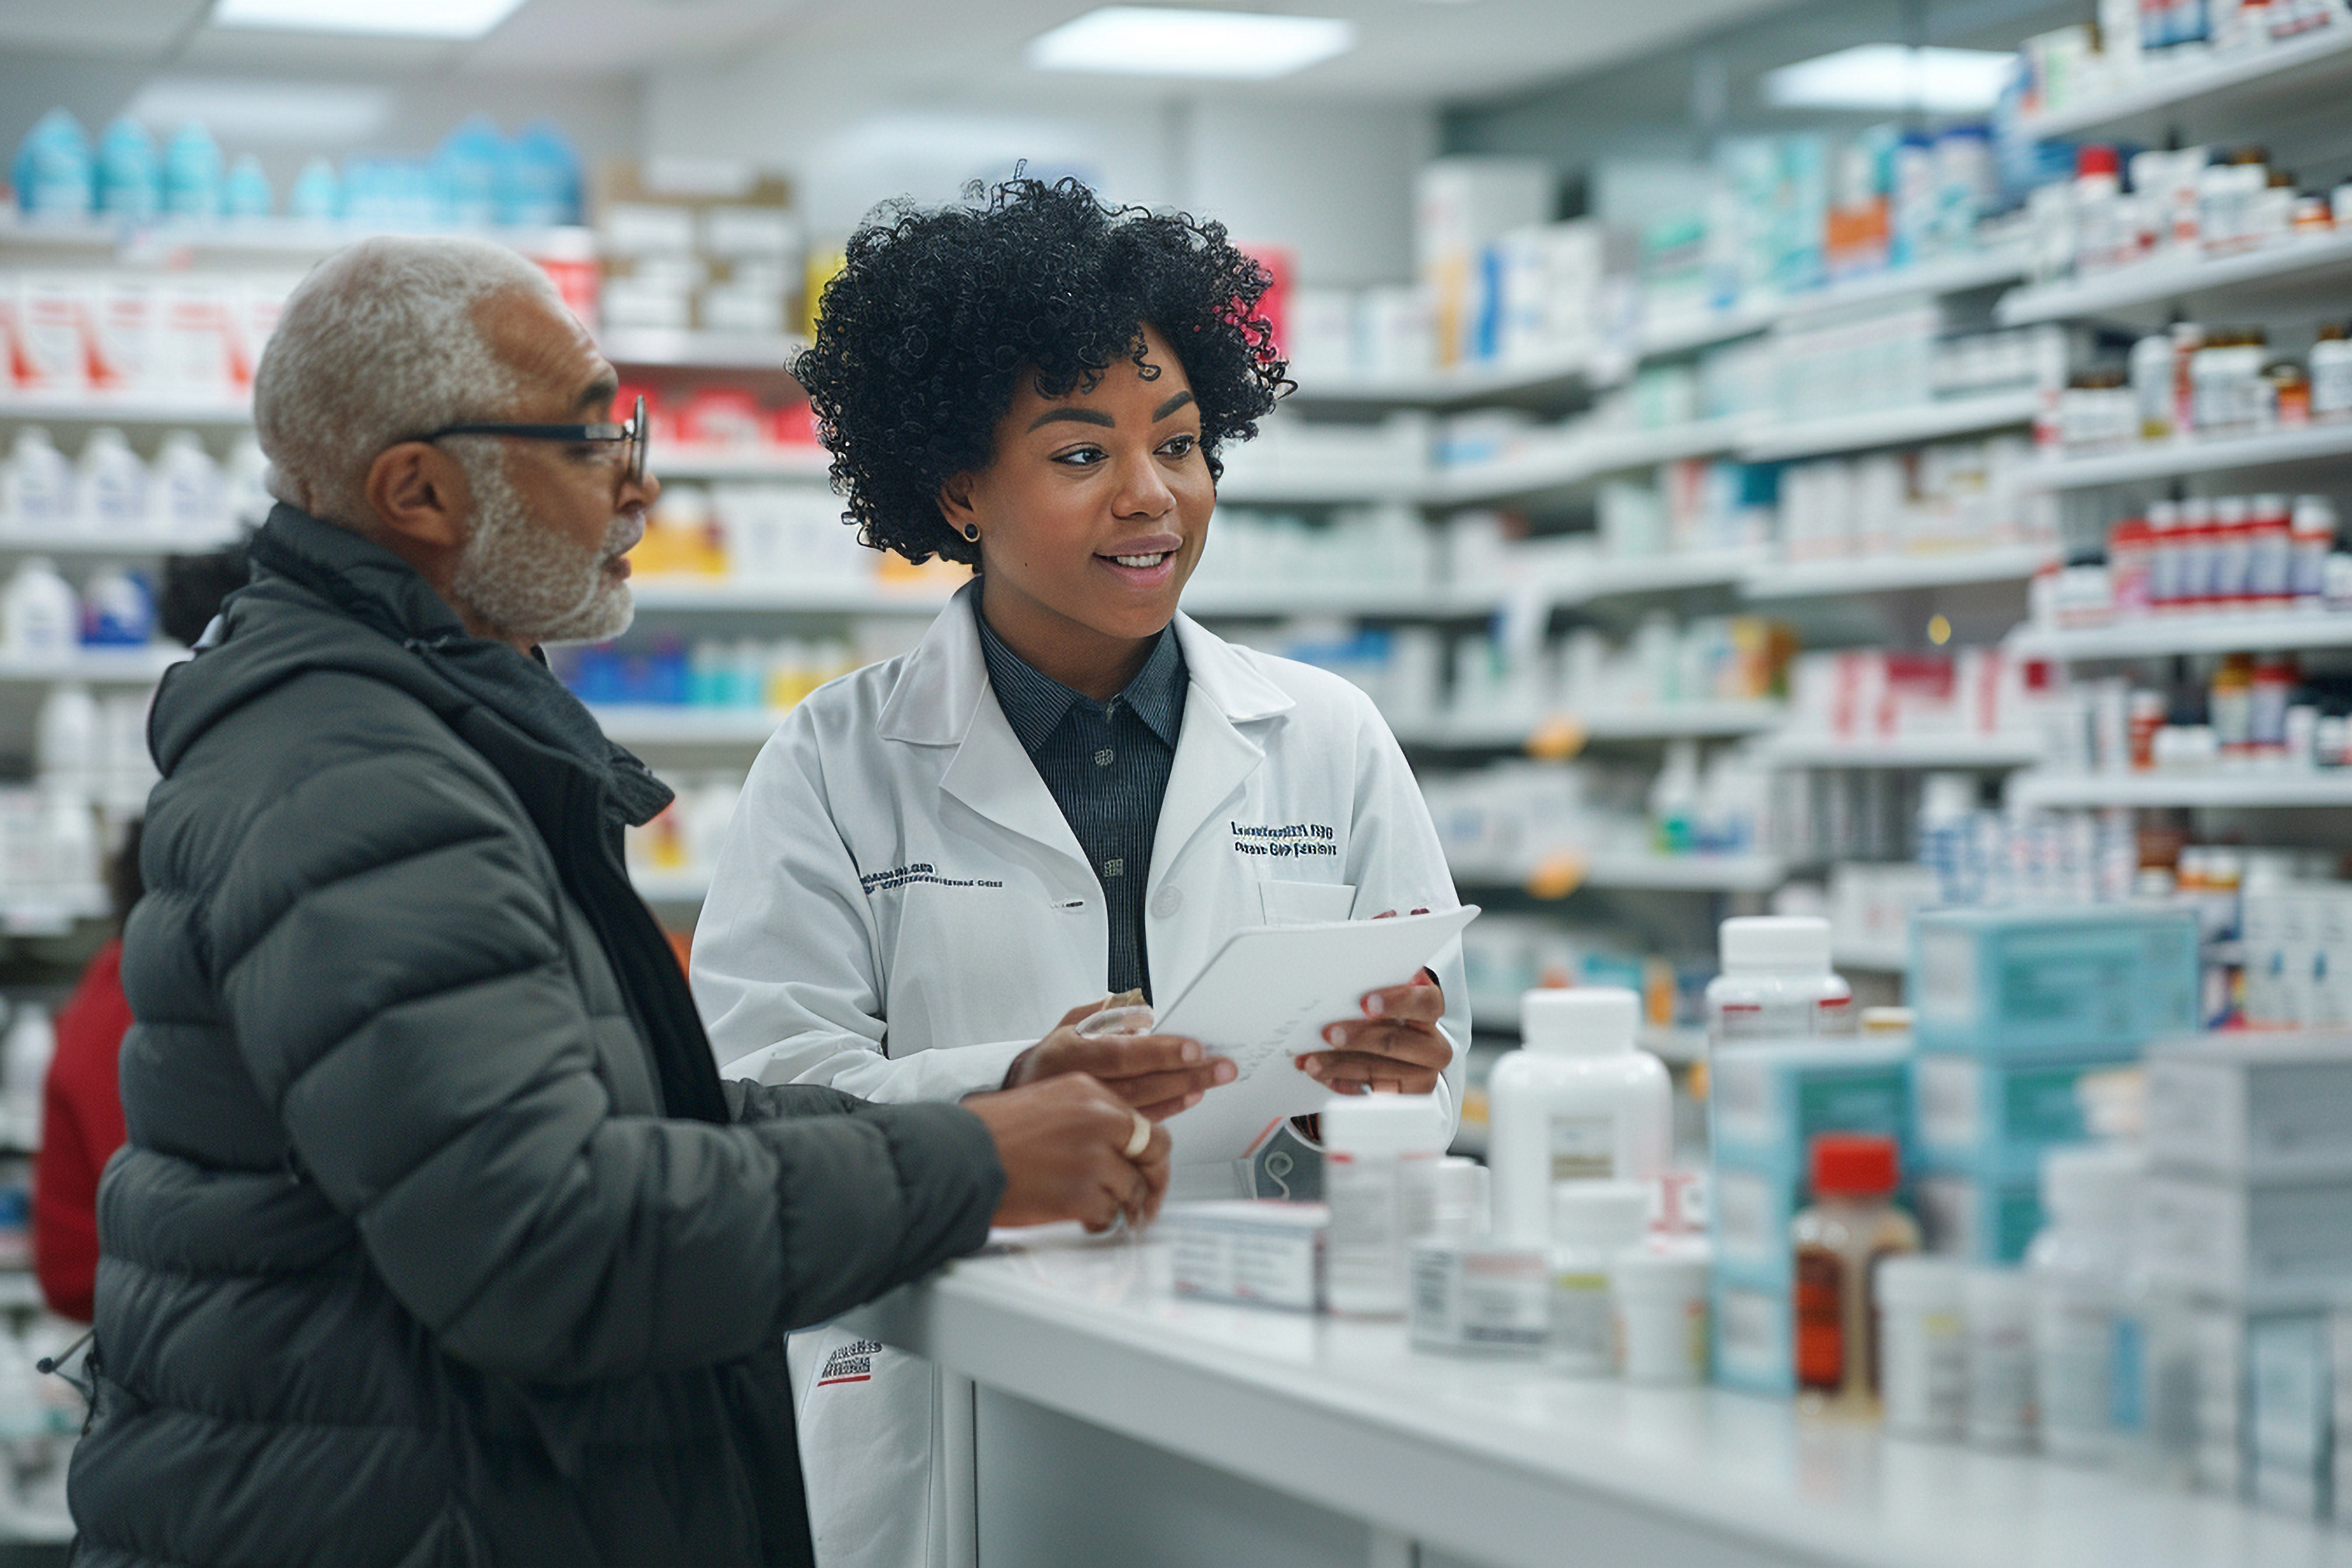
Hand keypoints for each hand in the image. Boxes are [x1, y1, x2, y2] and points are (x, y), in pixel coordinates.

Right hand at [963, 1073, 1170, 1231]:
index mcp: (1088, 1092)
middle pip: (1154, 1151)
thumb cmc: (987, 1134)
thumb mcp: (1044, 1102)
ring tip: (1098, 1211)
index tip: (1150, 1167)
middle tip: (1146, 1201)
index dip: (1150, 1152)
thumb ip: (1084, 1118)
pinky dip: (1099, 1222)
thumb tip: (1111, 1145)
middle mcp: (1098, 1119)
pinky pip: (1110, 1214)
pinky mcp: (1083, 1193)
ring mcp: (1094, 1157)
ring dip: (1119, 1206)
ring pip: (1132, 1189)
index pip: (1142, 1122)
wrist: (959, 1157)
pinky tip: (1081, 1219)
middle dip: (1154, 1181)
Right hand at [1001, 997, 1233, 1119]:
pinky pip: (1139, 1125)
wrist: (1021, 1103)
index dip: (1159, 1052)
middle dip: (1186, 1075)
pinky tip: (1188, 1099)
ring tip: (1210, 1082)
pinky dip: (1167, 1111)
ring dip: (1181, 1094)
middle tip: (1221, 1068)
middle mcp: (1078, 1087)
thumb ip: (1104, 1014)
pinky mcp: (1097, 1135)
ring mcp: (1088, 1116)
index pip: (1121, 1053)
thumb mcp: (1068, 1025)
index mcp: (1069, 1054)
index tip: (1193, 1049)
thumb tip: (1141, 1014)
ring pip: (1143, 1107)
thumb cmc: (1053, 1061)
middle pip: (1141, 1083)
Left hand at [1298, 971, 1449, 1094]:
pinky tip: (1323, 1076)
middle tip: (1328, 1034)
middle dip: (1359, 1038)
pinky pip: (1371, 1093)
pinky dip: (1343, 1083)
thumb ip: (1380, 986)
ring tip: (1312, 1061)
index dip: (1397, 1002)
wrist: (1407, 1052)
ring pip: (1379, 1071)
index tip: (1365, 1004)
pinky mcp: (1407, 1098)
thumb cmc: (1391, 1013)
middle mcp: (1435, 1046)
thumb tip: (1348, 980)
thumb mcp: (1391, 995)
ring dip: (1340, 1065)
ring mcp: (1424, 1075)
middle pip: (1396, 1041)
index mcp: (1432, 1010)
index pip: (1425, 1003)